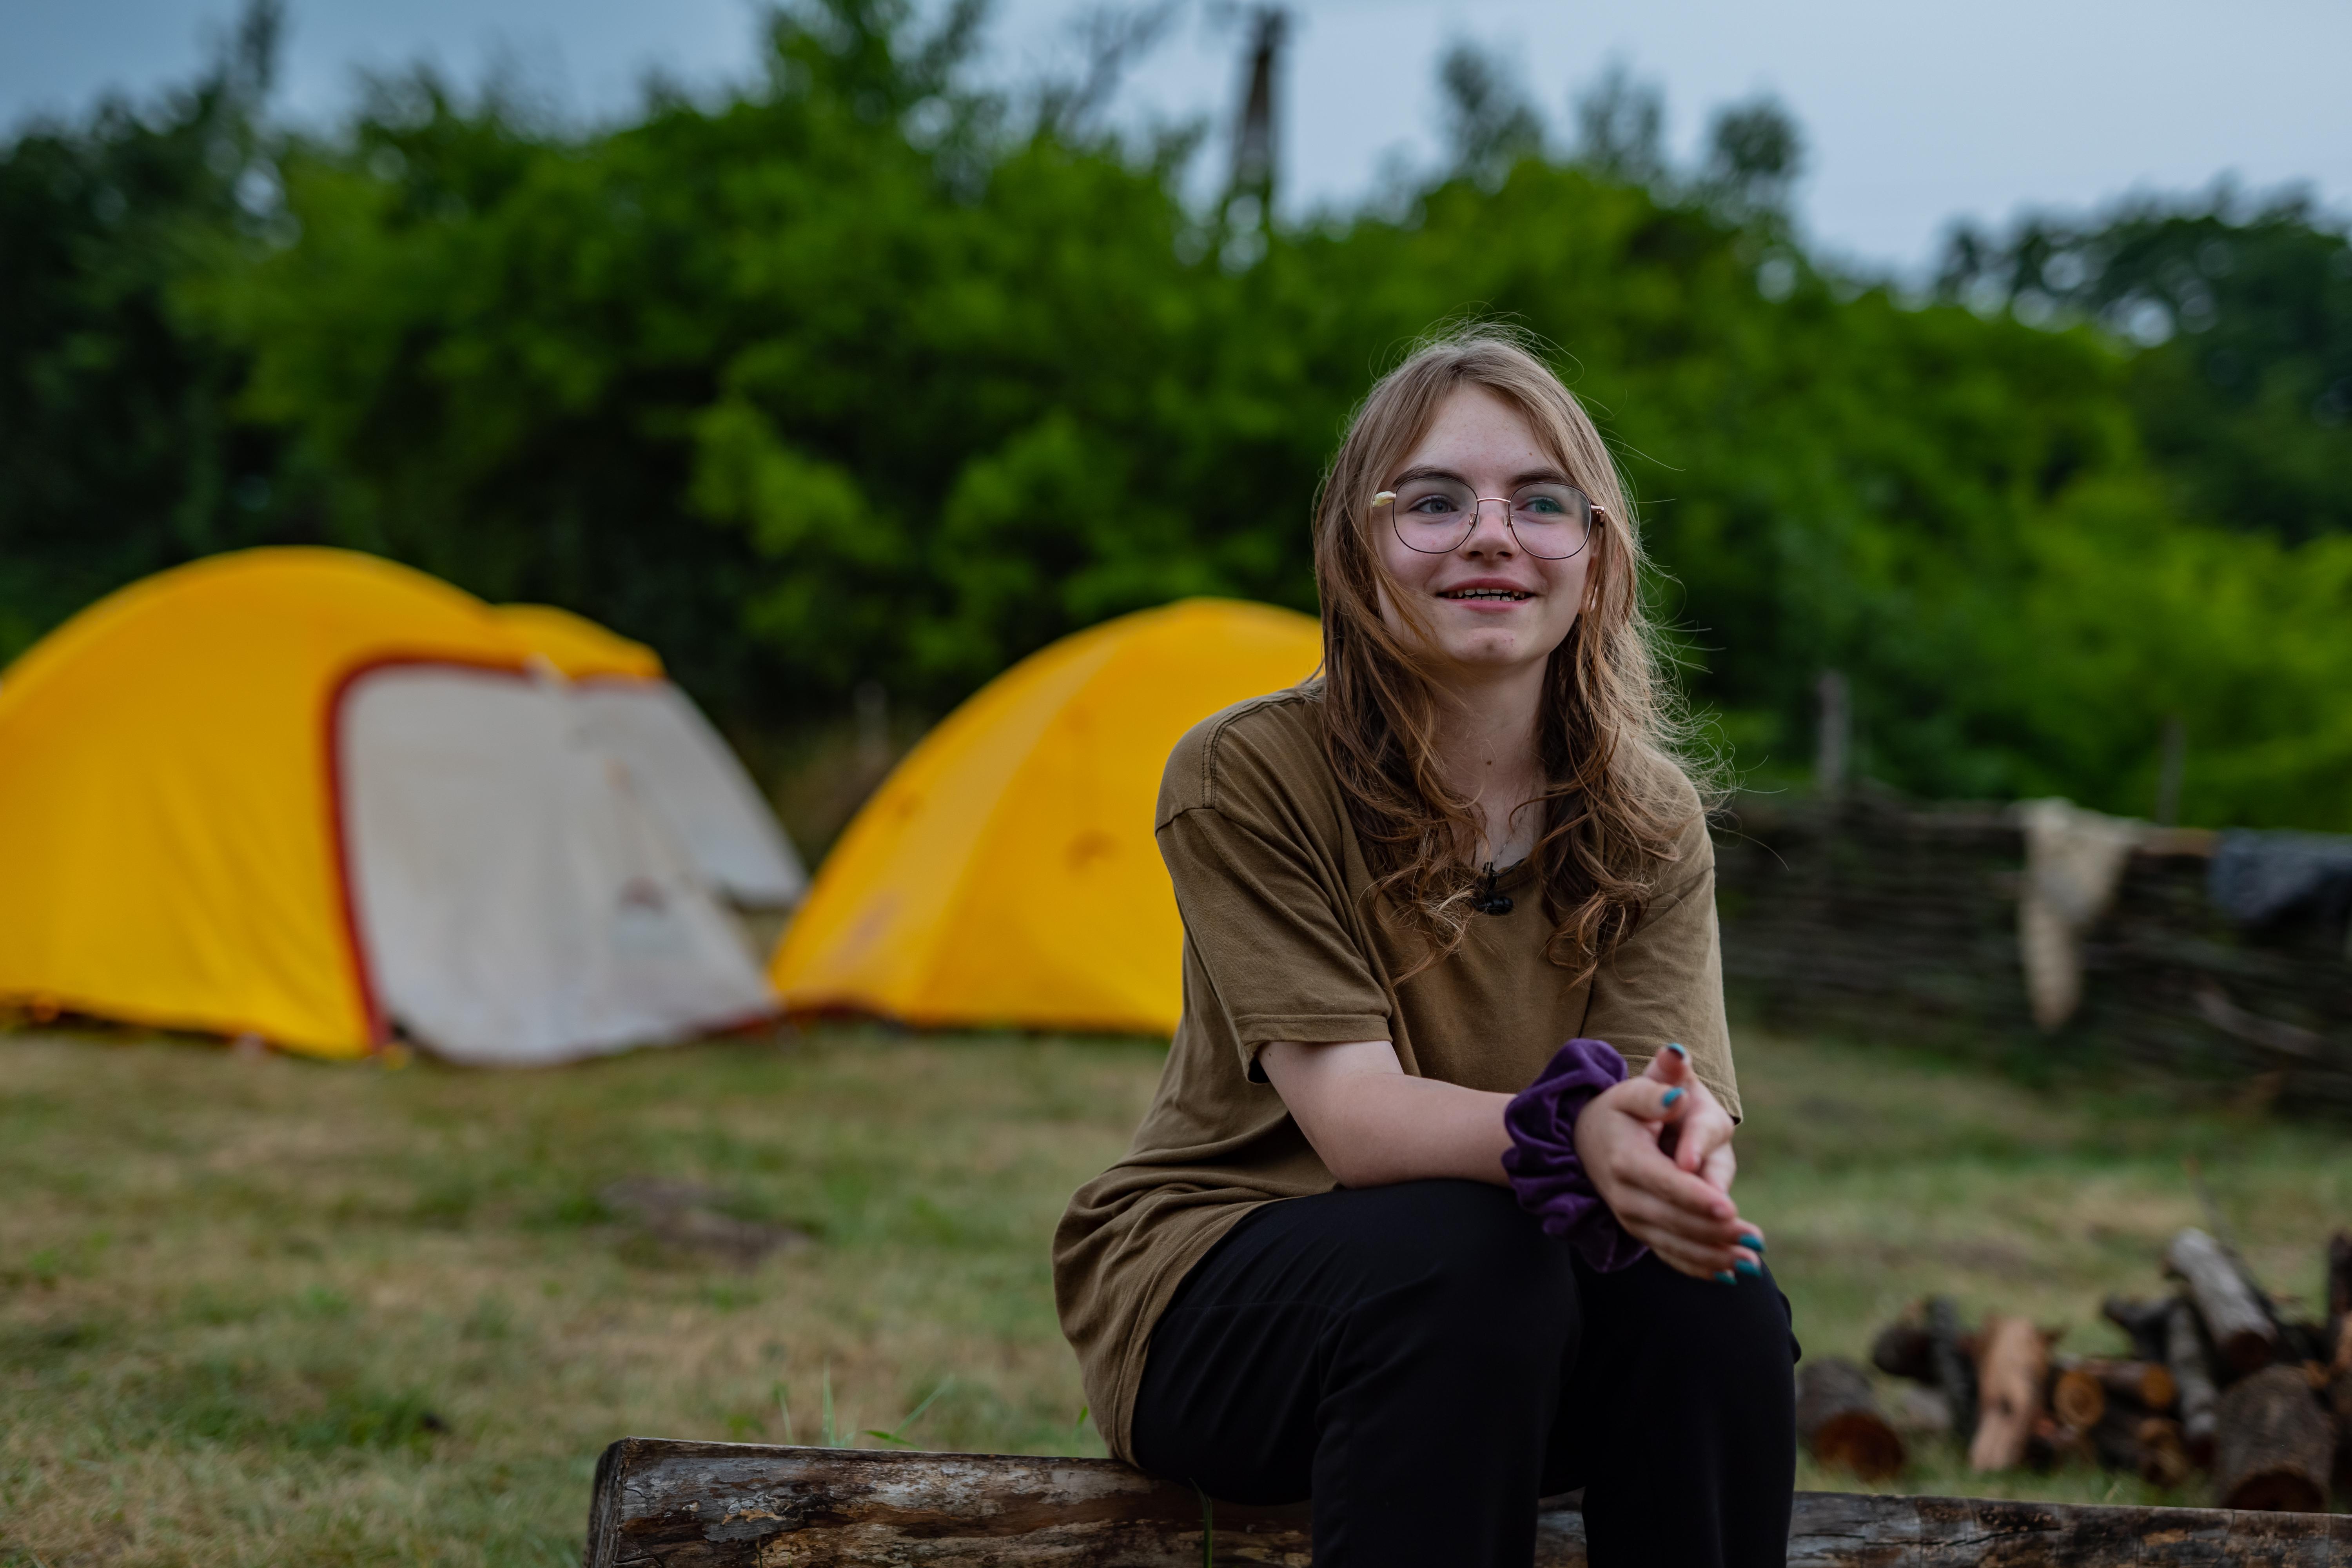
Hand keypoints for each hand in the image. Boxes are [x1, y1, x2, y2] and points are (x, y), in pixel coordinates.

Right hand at [1571, 1048, 1760, 1279]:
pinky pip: (1668, 1254)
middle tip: (1755, 1237)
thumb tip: (1678, 1085)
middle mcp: (1625, 1196)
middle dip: (1715, 1231)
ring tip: (1751, 1263)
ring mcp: (1631, 1218)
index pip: (1665, 1182)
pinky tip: (1728, 1274)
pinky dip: (1697, 1266)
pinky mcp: (1640, 1230)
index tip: (1728, 1207)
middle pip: (1674, 1219)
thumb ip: (1659, 1084)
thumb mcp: (1633, 1089)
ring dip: (1713, 1255)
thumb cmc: (1620, 1109)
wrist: (1584, 1138)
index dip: (1696, 1196)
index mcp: (1626, 1159)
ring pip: (1674, 1243)